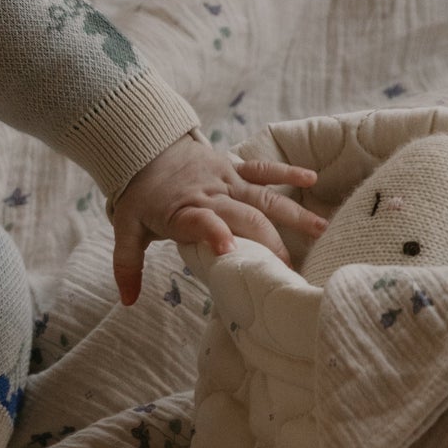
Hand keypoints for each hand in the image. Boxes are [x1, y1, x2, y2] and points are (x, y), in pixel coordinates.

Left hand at [110, 138, 325, 304]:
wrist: (142, 146)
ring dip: (293, 214)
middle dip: (268, 242)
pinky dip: (287, 172)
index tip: (230, 252)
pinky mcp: (234, 168)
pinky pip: (263, 170)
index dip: (215, 234)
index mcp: (182, 211)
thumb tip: (126, 301)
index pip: (201, 222)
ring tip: (321, 231)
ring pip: (263, 197)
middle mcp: (209, 195)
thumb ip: (127, 265)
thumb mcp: (125, 229)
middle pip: (244, 217)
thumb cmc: (139, 194)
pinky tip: (312, 180)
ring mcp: (225, 181)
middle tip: (289, 270)